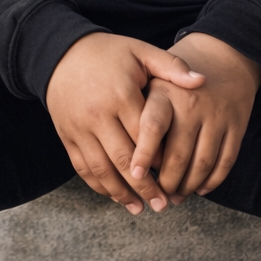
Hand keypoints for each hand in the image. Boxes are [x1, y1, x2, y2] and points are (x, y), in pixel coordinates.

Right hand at [46, 32, 205, 214]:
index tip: (178, 175)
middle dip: (146, 186)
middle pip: (125, 160)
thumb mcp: (140, 52)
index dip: (163, 159)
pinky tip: (115, 196)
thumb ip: (171, 67)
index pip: (146, 136)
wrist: (59, 52)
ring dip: (122, 193)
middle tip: (163, 204)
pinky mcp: (66, 135)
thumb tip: (202, 81)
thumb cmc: (107, 53)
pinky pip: (82, 167)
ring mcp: (79, 128)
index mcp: (121, 95)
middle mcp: (98, 115)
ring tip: (141, 209)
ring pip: (102, 169)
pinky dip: (99, 185)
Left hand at [130, 32, 260, 201]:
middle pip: (178, 155)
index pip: (153, 127)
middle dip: (166, 182)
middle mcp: (192, 105)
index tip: (134, 175)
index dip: (143, 154)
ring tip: (176, 196)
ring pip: (202, 163)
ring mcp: (217, 116)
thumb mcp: (152, 79)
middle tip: (157, 195)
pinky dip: (212, 180)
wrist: (223, 56)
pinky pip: (225, 161)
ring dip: (188, 186)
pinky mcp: (236, 126)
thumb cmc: (176, 78)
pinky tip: (200, 188)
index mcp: (166, 93)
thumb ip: (136, 108)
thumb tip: (117, 145)